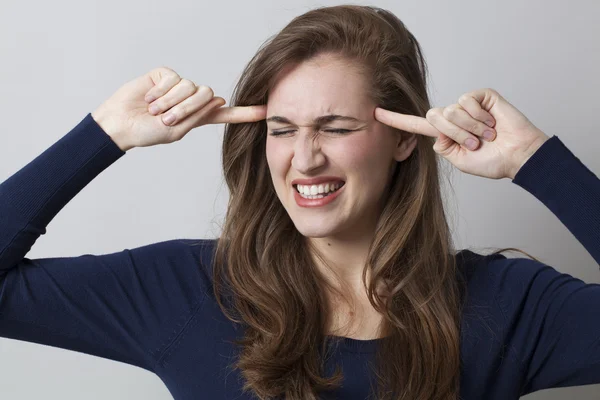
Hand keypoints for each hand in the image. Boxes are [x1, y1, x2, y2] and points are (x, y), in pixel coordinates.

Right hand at [91, 67, 266, 150]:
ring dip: (171, 101)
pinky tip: (148, 98)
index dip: (245, 113)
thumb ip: (197, 117)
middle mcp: (191, 100)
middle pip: (206, 95)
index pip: (225, 114)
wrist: (120, 123)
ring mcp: (178, 86)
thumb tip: (218, 98)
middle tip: (167, 119)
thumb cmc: (146, 132)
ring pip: (190, 86)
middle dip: (186, 108)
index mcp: (198, 117)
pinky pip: (173, 78)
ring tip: (155, 110)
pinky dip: (160, 91)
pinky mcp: (165, 74)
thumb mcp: (175, 131)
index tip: (266, 112)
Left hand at [374, 88, 549, 179]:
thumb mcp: (459, 159)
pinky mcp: (481, 96)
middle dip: (455, 133)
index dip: (396, 120)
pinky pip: (468, 101)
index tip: (375, 113)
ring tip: (487, 135)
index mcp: (443, 133)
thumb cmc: (491, 161)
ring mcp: (467, 105)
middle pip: (435, 117)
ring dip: (470, 128)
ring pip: (452, 110)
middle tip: (475, 143)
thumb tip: (435, 131)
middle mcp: (452, 116)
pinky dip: (480, 116)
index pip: (415, 125)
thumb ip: (441, 145)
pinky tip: (492, 123)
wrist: (517, 156)